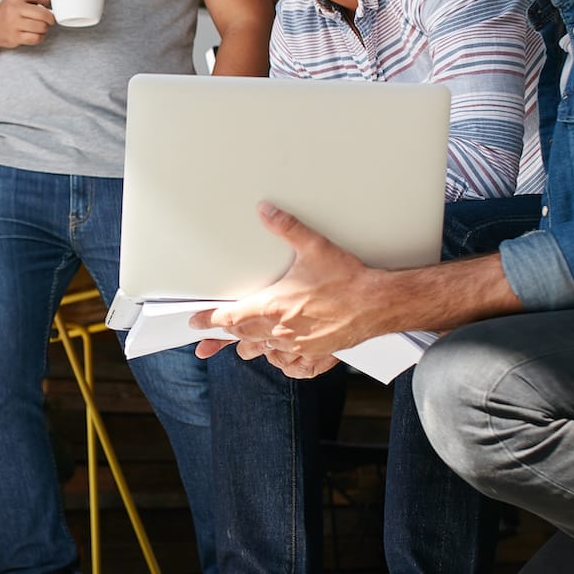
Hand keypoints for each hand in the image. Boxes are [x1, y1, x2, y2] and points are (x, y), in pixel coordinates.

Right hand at [0, 0, 54, 49]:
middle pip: (44, 14)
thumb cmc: (9, 11)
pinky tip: (35, 34)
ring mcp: (13, 23)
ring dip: (44, 29)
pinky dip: (39, 37)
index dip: (50, 2)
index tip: (48, 6)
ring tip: (39, 27)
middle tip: (48, 20)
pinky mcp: (14, 37)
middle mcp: (14, 7)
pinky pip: (36, 38)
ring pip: (42, 27)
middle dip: (50, 19)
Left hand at [188, 203, 381, 358]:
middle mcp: (281, 330)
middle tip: (208, 338)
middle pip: (241, 335)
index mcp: (274, 306)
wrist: (378, 305)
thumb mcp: (315, 247)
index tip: (196, 323)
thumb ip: (287, 227)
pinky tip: (274, 351)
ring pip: (261, 349)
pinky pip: (285, 362)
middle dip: (225, 334)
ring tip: (240, 342)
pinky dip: (275, 356)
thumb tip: (266, 211)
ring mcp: (297, 346)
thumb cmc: (348, 280)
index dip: (210, 320)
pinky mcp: (313, 354)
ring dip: (249, 343)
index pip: (230, 318)